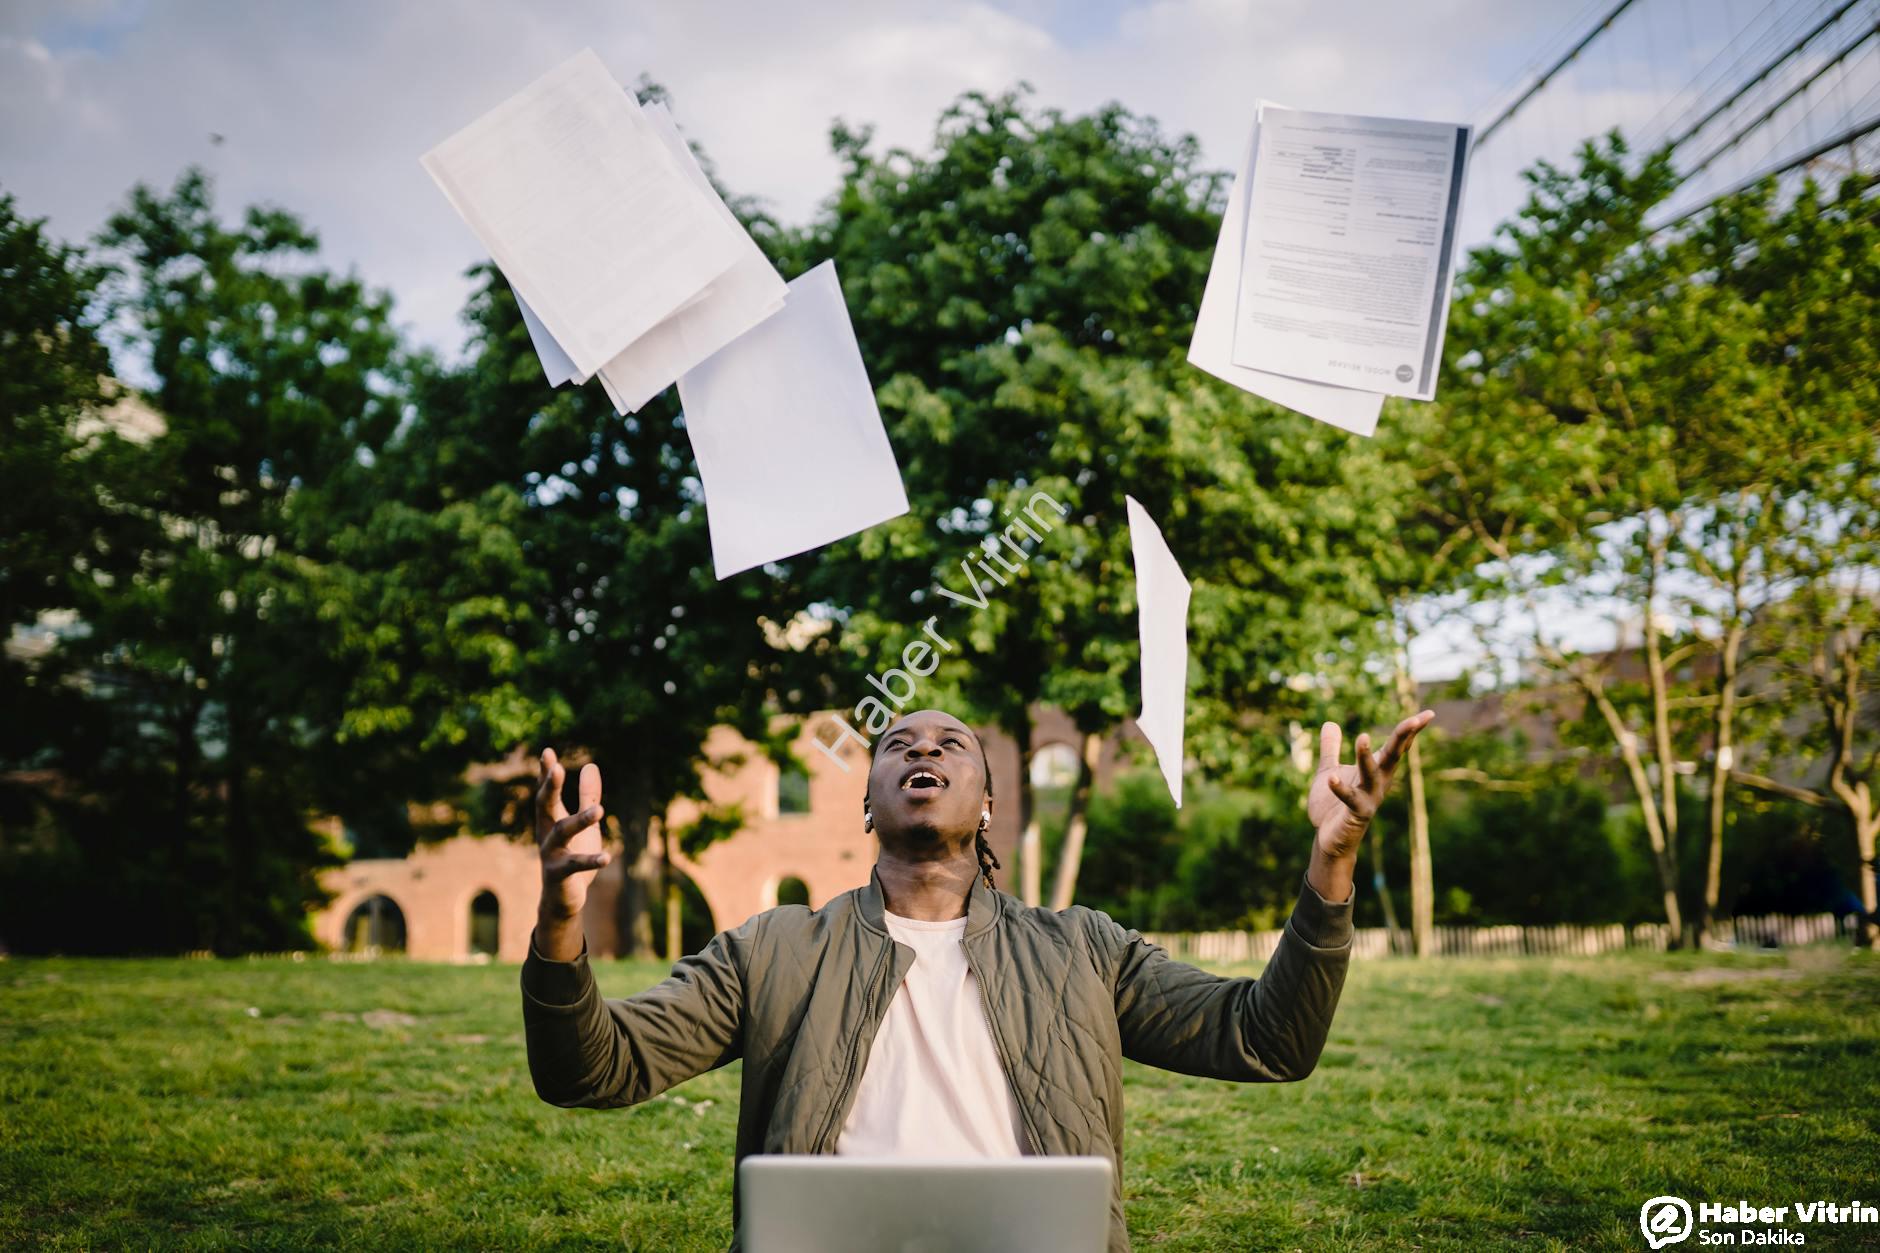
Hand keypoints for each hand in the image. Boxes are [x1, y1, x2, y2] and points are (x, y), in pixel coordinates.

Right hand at [536, 747, 609, 919]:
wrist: (562, 899)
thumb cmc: (573, 856)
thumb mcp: (585, 824)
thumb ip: (588, 797)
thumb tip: (591, 766)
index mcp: (552, 820)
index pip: (547, 792)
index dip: (546, 773)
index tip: (547, 751)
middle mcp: (546, 834)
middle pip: (544, 806)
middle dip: (550, 787)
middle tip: (556, 767)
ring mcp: (550, 855)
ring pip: (562, 833)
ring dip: (580, 820)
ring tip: (599, 810)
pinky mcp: (559, 875)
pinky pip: (575, 865)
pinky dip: (591, 861)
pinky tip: (608, 856)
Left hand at [1307, 711, 1434, 860]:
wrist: (1329, 839)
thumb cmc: (1333, 805)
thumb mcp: (1330, 770)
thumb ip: (1330, 748)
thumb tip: (1330, 723)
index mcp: (1376, 770)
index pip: (1396, 746)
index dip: (1410, 729)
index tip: (1429, 713)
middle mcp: (1378, 782)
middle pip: (1393, 755)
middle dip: (1403, 737)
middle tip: (1415, 719)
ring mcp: (1369, 798)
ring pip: (1371, 774)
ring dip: (1365, 756)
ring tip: (1361, 736)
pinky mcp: (1356, 813)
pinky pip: (1350, 798)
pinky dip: (1340, 788)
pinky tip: (1331, 778)